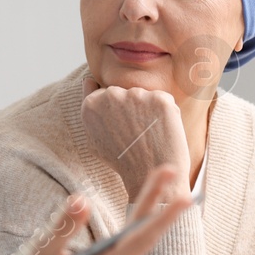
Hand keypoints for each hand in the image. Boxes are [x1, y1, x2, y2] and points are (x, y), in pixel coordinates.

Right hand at [0, 165, 191, 254]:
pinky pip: (131, 245)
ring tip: (165, 174)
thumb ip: (63, 226)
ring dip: (151, 208)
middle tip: (172, 169)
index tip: (184, 199)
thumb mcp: (42, 252)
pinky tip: (150, 200)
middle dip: (160, 202)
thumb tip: (81, 199)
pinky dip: (140, 222)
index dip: (163, 219)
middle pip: (143, 236)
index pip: (139, 242)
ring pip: (139, 239)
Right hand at [80, 77, 190, 203]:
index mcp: (91, 104)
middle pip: (125, 93)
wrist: (149, 175)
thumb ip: (90, 108)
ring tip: (148, 135)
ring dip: (149, 110)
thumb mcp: (93, 138)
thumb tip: (89, 79)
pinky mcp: (160, 98)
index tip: (121, 127)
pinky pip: (163, 100)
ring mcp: (136, 95)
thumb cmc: (121, 160)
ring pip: (144, 95)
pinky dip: (165, 113)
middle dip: (131, 108)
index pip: (104, 94)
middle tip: (135, 134)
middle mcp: (111, 95)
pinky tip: (160, 132)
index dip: (115, 112)